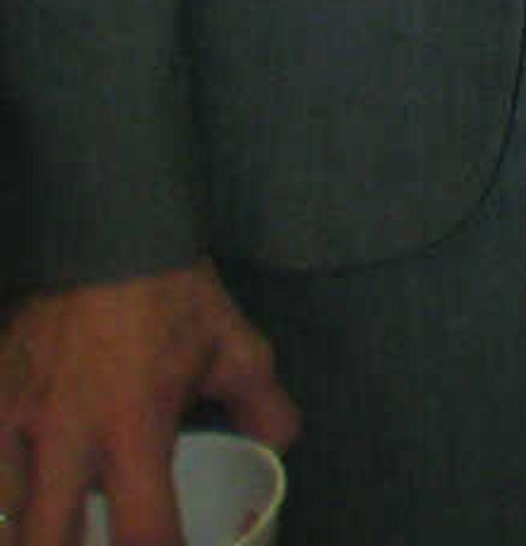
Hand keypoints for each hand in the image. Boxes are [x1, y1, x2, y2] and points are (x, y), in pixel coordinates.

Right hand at [0, 263, 296, 545]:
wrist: (103, 231)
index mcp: (134, 425)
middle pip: (44, 544)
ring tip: (58, 526)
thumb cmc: (171, 294)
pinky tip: (23, 500)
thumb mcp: (235, 347)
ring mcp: (12, 421)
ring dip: (30, 531)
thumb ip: (261, 405)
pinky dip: (3, 495)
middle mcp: (65, 435)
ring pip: (2, 519)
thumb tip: (278, 447)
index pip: (144, 529)